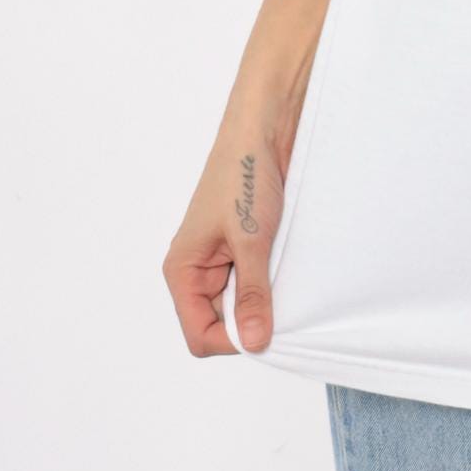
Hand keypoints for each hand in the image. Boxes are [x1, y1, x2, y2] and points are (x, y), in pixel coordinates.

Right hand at [162, 109, 292, 356]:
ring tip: (284, 277)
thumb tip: (254, 341)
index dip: (231, 341)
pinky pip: (255, 280)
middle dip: (250, 320)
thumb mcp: (250, 240)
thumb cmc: (244, 175)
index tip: (265, 328)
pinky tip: (288, 267)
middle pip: (220, 323)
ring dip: (264, 298)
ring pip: (240, 302)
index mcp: (182, 271)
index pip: (199, 335)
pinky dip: (272, 280)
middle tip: (282, 303)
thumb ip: (250, 292)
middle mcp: (197, 270)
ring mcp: (221, 259)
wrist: (263, 129)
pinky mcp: (244, 246)